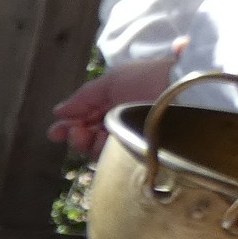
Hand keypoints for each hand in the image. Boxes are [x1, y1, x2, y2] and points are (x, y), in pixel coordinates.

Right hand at [48, 56, 176, 156]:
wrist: (182, 94)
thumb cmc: (149, 80)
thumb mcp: (112, 81)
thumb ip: (83, 97)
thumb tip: (58, 111)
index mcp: (115, 102)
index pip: (86, 118)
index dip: (68, 125)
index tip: (55, 132)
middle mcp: (120, 121)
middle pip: (87, 135)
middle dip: (72, 135)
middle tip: (70, 133)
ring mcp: (128, 138)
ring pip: (94, 149)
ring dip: (82, 143)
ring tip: (83, 136)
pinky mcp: (136, 153)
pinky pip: (109, 158)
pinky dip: (98, 152)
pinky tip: (100, 142)